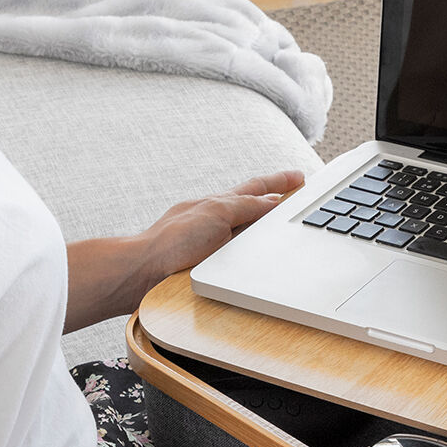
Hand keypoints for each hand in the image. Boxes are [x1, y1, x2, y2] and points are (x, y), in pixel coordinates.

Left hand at [145, 169, 304, 280]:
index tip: (299, 177)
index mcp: (220, 203)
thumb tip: (272, 202)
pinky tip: (258, 252)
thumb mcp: (217, 213)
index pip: (256, 188)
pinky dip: (253, 248)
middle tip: (298, 189)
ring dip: (265, 222)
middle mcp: (217, 219)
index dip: (279, 182)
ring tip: (283, 218)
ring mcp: (214, 241)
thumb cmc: (173, 239)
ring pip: (247, 229)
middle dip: (276, 196)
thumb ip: (246, 206)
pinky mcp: (210, 263)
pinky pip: (240, 252)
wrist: (147, 269)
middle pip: (253, 204)